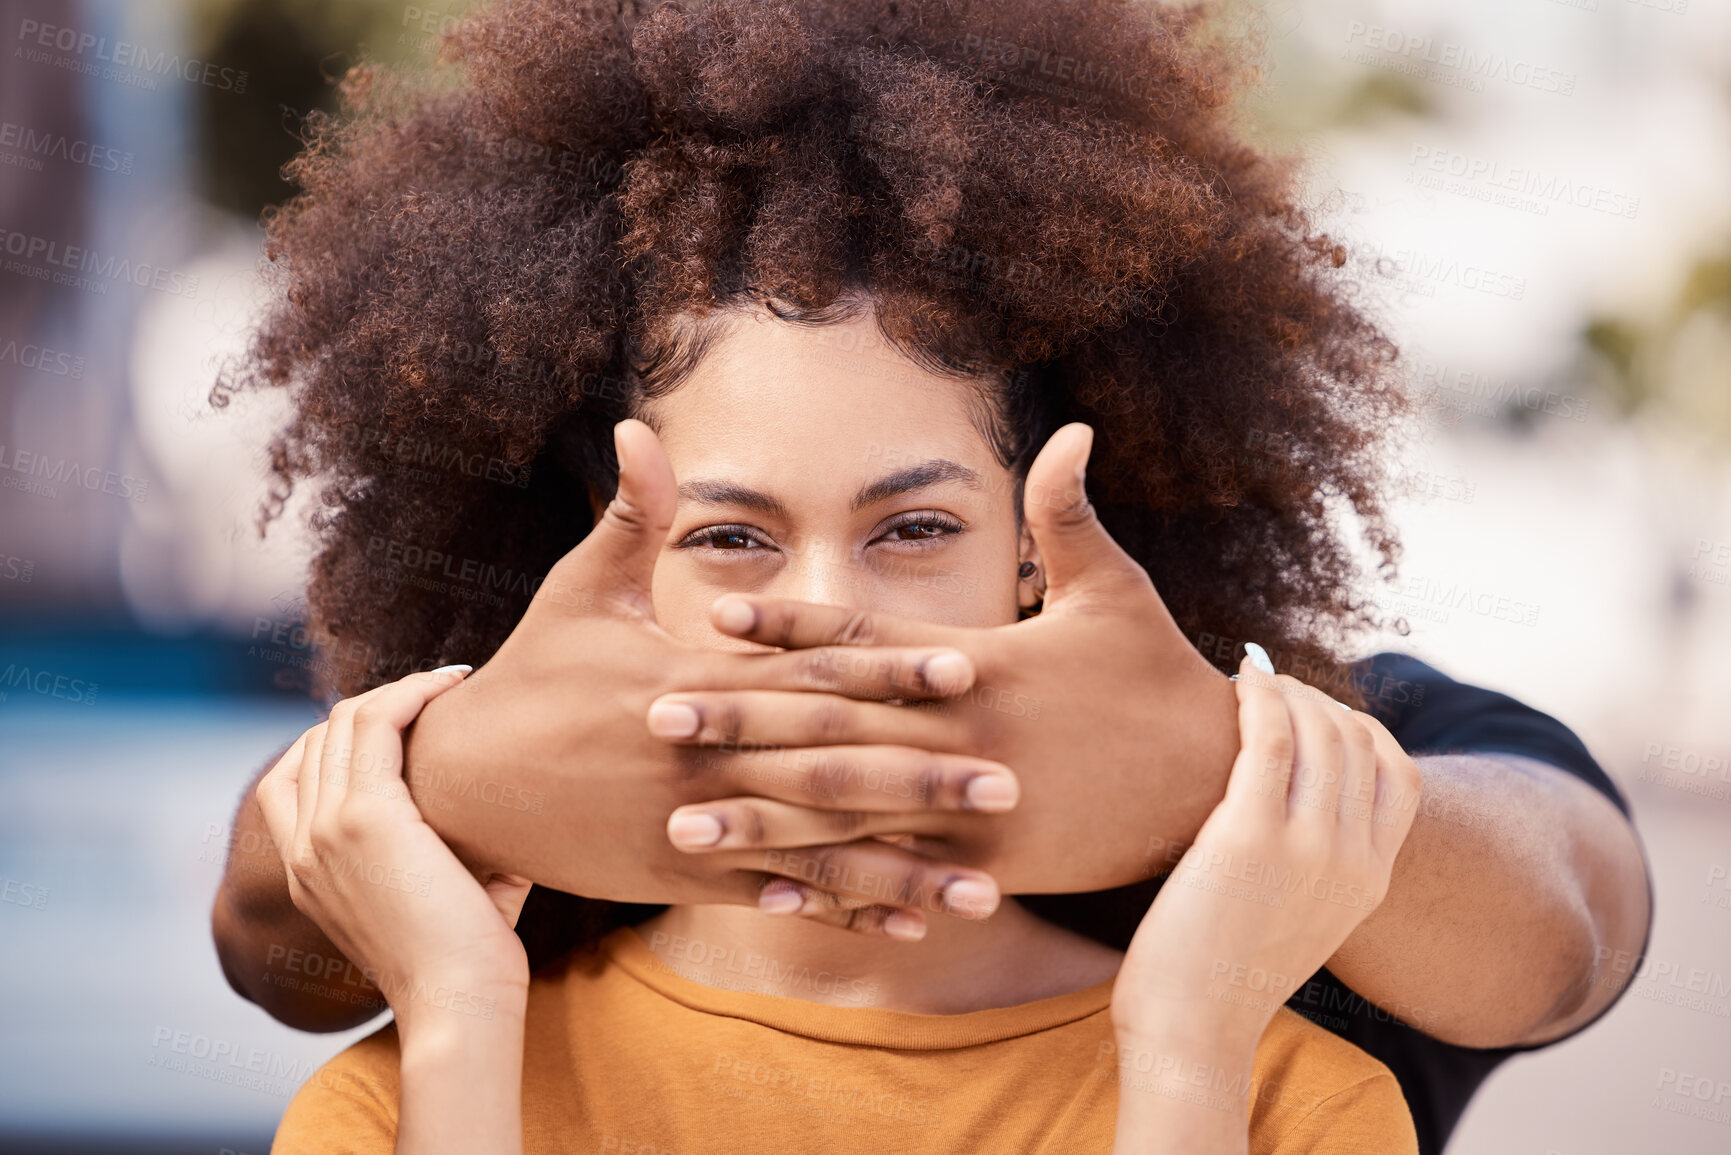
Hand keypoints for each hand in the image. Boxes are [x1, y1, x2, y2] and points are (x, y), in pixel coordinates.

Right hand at [255, 668, 534, 1025]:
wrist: (459, 1002)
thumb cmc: (468, 957)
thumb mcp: (441, 891)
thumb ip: (451, 844)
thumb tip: (504, 807)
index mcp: (305, 870)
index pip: (294, 774)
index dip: (342, 734)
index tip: (405, 717)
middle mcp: (302, 847)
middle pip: (320, 737)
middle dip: (377, 702)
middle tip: (440, 691)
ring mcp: (326, 830)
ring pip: (345, 722)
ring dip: (399, 690)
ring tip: (451, 681)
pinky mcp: (363, 818)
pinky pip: (376, 724)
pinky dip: (412, 693)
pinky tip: (453, 685)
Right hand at [403, 420, 1015, 936]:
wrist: (455, 785)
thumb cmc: (527, 677)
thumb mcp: (576, 592)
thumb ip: (629, 518)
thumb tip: (638, 426)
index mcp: (692, 676)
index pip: (809, 669)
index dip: (889, 668)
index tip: (966, 669)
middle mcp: (704, 753)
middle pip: (830, 762)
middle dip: (922, 776)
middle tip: (1010, 784)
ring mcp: (693, 821)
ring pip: (814, 844)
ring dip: (901, 867)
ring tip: (983, 890)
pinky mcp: (680, 872)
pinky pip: (772, 891)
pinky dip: (835, 908)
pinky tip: (903, 929)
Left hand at [639, 423, 1241, 893]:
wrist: (1221, 790)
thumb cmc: (1161, 680)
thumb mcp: (1119, 590)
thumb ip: (1071, 517)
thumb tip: (1071, 429)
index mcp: (982, 662)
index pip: (868, 641)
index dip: (789, 627)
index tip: (716, 615)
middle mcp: (963, 735)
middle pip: (831, 726)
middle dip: (739, 720)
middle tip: (653, 715)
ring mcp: (972, 809)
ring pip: (847, 813)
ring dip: (760, 814)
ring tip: (682, 818)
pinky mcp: (988, 866)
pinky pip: (894, 873)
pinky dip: (833, 882)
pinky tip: (770, 892)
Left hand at [1108, 655, 1421, 1043]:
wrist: (1192, 1031)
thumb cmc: (1219, 973)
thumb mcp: (1296, 918)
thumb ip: (1312, 866)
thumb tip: (1283, 806)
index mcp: (1371, 881)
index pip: (1401, 776)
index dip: (1362, 727)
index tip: (1316, 711)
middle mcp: (1352, 861)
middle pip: (1358, 741)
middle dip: (1317, 699)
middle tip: (1271, 686)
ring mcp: (1308, 848)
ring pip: (1320, 731)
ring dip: (1287, 691)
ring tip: (1250, 681)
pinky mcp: (1250, 838)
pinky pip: (1271, 738)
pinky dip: (1258, 699)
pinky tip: (1235, 685)